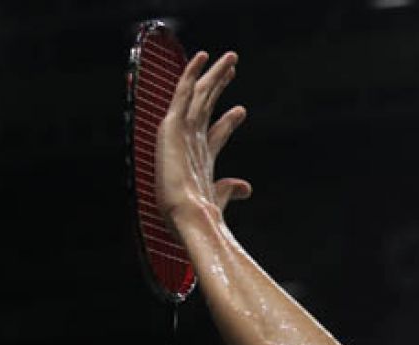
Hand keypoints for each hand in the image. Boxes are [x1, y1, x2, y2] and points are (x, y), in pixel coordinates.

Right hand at [156, 50, 251, 230]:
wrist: (190, 214)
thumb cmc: (202, 212)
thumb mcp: (221, 196)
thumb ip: (232, 188)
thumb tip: (246, 188)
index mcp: (201, 159)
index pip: (216, 134)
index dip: (229, 121)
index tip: (241, 110)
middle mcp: (189, 142)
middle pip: (207, 107)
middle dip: (220, 87)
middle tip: (233, 69)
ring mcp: (180, 131)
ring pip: (198, 95)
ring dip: (212, 74)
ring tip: (230, 59)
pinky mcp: (172, 125)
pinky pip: (183, 92)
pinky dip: (191, 73)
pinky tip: (201, 57)